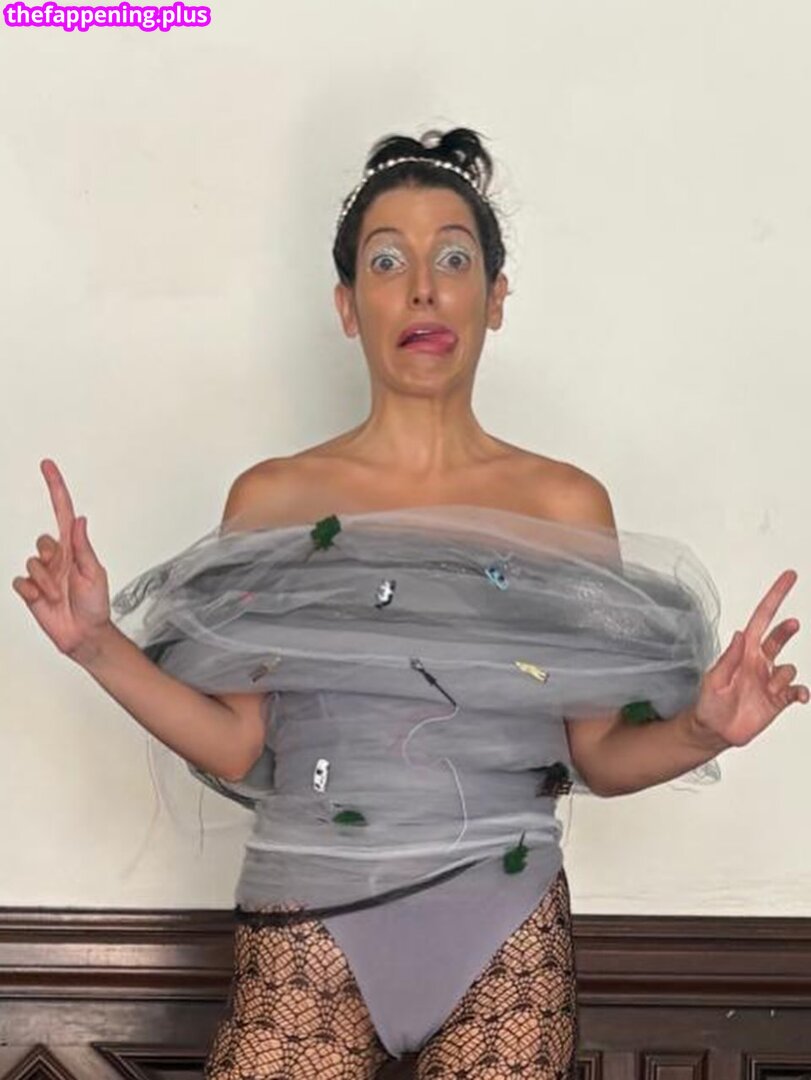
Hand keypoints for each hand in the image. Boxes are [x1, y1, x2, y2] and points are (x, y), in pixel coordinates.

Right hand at [12, 459, 111, 658]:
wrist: (84, 635)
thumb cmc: (95, 605)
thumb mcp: (94, 573)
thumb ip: (83, 547)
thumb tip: (81, 519)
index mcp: (74, 548)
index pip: (62, 511)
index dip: (55, 488)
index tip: (47, 466)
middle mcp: (57, 557)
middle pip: (42, 540)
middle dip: (51, 560)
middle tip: (65, 581)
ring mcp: (44, 573)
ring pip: (31, 563)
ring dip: (46, 582)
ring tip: (58, 596)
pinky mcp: (31, 589)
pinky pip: (21, 581)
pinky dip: (31, 591)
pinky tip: (43, 600)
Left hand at [693, 569, 807, 747]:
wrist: (715, 731)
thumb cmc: (709, 704)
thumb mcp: (713, 680)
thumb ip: (729, 659)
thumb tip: (740, 634)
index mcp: (743, 652)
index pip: (761, 619)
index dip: (774, 598)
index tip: (789, 577)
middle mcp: (759, 662)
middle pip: (778, 637)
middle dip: (786, 629)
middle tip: (792, 624)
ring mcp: (770, 680)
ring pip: (788, 668)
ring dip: (781, 677)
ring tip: (768, 690)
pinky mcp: (778, 699)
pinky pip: (796, 690)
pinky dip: (802, 692)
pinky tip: (801, 696)